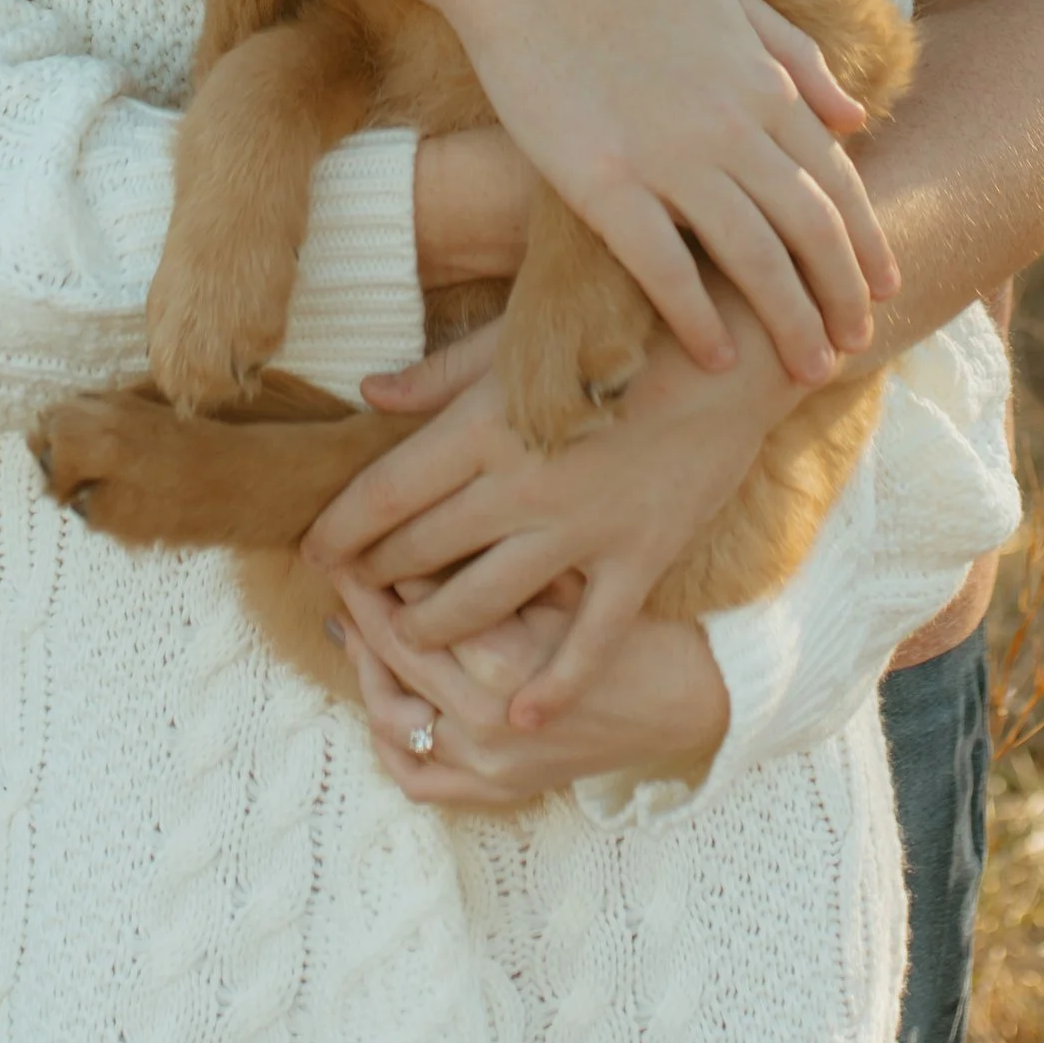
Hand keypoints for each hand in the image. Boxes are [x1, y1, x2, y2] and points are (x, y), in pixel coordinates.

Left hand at [302, 295, 799, 721]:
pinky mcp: (637, 559)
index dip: (341, 529)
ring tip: (408, 638)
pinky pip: (588, 640)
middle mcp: (522, 485)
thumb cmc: (618, 328)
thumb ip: (442, 376)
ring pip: (483, 605)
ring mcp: (582, 530)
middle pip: (422, 552)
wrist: (731, 350)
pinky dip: (555, 684)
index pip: (387, 493)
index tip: (312, 552)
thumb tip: (368, 395)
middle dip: (376, 580)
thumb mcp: (521, 337)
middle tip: (349, 595)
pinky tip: (524, 714)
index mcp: (486, 424)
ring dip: (433, 629)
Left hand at [333, 573, 727, 806]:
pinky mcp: (498, 791)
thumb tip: (420, 537)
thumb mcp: (567, 581)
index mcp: (506, 658)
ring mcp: (487, 764)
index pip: (413, 605)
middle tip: (342, 564)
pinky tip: (380, 702)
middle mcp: (486, 719)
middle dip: (362, 602)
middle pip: (395, 653)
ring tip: (354, 627)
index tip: (360, 532)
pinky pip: (416, 777)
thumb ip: (494, 565)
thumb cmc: (636, 626)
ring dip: (366, 669)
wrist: (690, 702)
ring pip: (391, 717)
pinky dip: (389, 743)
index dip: (379, 564)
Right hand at [437, 0, 895, 383]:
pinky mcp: (602, 181)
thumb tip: (857, 117)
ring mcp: (668, 157)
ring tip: (808, 369)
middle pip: (811, 233)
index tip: (882, 292)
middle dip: (842, 299)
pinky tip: (716, 359)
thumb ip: (798, 57)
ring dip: (791, 323)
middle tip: (853, 349)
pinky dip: (698, 320)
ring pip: (754, 261)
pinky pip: (664, 268)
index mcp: (764, 85)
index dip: (866, 246)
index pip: (837, 184)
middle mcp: (731, 127)